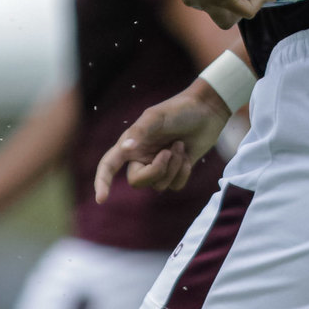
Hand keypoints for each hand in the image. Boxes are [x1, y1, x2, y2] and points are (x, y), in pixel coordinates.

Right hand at [93, 84, 230, 202]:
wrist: (206, 110)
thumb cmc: (179, 109)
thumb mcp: (157, 116)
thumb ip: (140, 131)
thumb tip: (124, 149)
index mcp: (132, 143)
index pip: (109, 165)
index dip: (102, 182)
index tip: (101, 199)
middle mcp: (142, 156)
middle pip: (138, 182)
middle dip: (156, 171)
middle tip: (168, 153)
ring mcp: (160, 165)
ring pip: (159, 185)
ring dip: (173, 167)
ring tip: (180, 145)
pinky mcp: (177, 170)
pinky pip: (175, 186)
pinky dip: (183, 173)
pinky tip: (187, 157)